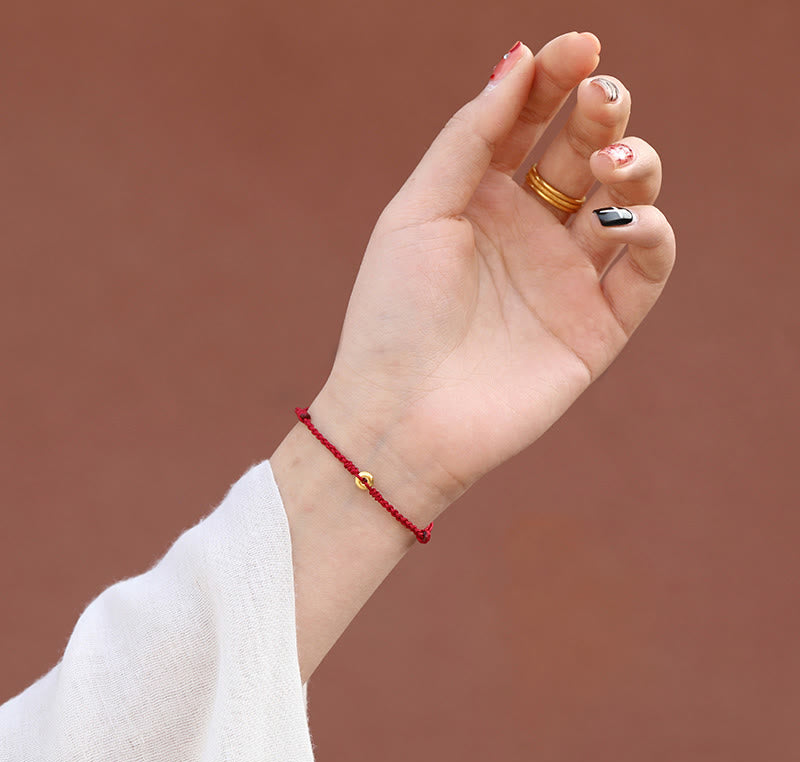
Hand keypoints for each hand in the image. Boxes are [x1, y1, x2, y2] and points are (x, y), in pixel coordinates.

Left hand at [310, 32, 674, 517]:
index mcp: (480, 200)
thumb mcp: (418, 213)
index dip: (556, 78)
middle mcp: (527, 232)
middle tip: (600, 97)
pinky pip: (644, 268)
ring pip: (627, 200)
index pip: (529, 122)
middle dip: (602, 113)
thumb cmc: (394, 314)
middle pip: (585, 151)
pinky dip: (648, 235)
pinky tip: (620, 224)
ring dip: (635, 165)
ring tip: (611, 164)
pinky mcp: (596, 326)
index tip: (577, 47)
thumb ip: (469, 139)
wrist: (402, 416)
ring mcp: (565, 278)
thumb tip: (516, 59)